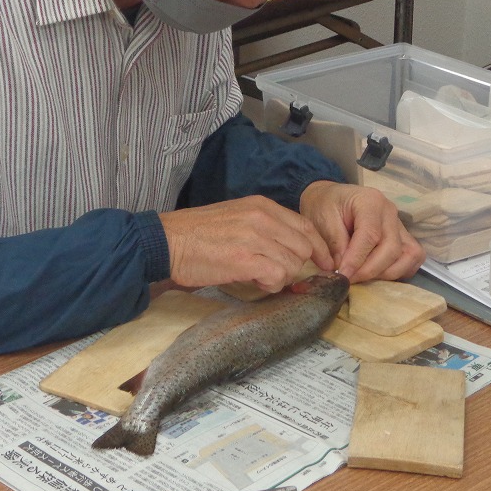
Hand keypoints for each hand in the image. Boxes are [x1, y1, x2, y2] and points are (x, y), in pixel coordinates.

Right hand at [159, 196, 333, 291]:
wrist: (168, 241)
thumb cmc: (197, 234)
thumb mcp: (236, 218)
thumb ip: (263, 228)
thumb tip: (286, 249)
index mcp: (261, 205)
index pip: (305, 226)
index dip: (318, 248)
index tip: (323, 264)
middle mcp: (262, 217)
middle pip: (304, 247)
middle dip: (296, 266)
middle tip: (276, 274)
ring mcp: (255, 237)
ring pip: (293, 263)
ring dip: (281, 277)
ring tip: (258, 277)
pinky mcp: (246, 259)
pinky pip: (278, 276)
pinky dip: (271, 284)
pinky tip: (255, 282)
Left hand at [299, 181, 424, 281]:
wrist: (330, 198)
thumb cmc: (324, 206)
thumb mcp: (321, 218)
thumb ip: (334, 242)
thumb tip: (345, 268)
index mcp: (370, 201)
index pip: (370, 235)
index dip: (358, 259)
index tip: (343, 274)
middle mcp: (390, 212)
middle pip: (392, 248)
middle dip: (370, 270)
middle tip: (349, 279)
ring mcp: (399, 225)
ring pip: (408, 255)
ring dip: (386, 273)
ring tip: (362, 277)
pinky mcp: (403, 237)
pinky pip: (413, 258)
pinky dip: (399, 270)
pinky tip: (378, 274)